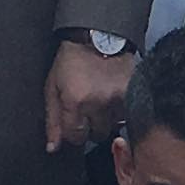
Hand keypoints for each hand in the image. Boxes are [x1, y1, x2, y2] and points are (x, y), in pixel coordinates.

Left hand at [45, 37, 136, 155]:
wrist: (99, 36)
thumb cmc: (71, 60)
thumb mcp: (53, 88)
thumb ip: (52, 120)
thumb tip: (52, 148)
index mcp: (75, 101)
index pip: (75, 136)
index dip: (73, 132)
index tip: (74, 122)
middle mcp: (98, 103)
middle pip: (96, 135)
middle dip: (90, 126)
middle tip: (87, 109)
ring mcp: (118, 99)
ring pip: (113, 127)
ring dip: (106, 119)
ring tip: (100, 101)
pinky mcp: (132, 94)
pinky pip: (126, 115)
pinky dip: (119, 111)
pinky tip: (112, 98)